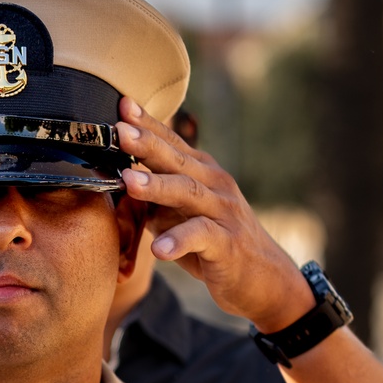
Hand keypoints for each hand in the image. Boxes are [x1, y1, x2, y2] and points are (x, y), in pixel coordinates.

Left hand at [117, 96, 312, 332]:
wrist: (263, 279)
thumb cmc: (215, 243)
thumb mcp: (183, 215)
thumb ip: (155, 199)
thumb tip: (119, 183)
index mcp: (202, 173)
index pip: (172, 143)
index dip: (148, 124)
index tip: (122, 104)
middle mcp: (215, 185)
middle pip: (178, 160)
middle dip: (148, 145)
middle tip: (120, 131)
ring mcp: (223, 213)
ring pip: (188, 194)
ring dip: (157, 187)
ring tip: (129, 182)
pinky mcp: (227, 244)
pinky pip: (201, 238)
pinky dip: (179, 241)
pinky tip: (158, 249)